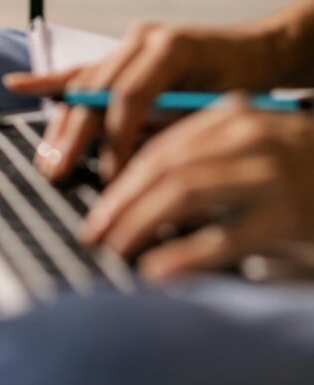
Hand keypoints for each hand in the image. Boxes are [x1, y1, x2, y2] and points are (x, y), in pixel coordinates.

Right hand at [5, 18, 285, 180]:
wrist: (256, 51)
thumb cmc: (245, 83)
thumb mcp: (220, 109)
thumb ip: (175, 130)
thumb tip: (138, 170)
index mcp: (171, 47)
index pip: (130, 95)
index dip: (116, 139)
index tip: (111, 177)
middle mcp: (143, 38)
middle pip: (97, 90)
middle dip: (76, 136)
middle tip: (59, 172)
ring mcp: (128, 42)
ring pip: (84, 84)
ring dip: (62, 123)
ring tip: (45, 159)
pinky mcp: (120, 54)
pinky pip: (80, 71)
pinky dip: (49, 82)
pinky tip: (17, 86)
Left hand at [82, 95, 313, 279]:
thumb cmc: (304, 165)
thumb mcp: (253, 143)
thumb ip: (206, 153)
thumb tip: (138, 183)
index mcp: (232, 113)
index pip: (161, 142)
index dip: (122, 174)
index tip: (97, 202)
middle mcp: (247, 134)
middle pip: (163, 165)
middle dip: (119, 201)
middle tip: (93, 232)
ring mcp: (269, 171)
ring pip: (182, 192)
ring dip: (138, 222)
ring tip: (114, 248)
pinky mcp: (287, 212)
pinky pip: (225, 235)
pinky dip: (185, 254)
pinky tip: (158, 271)